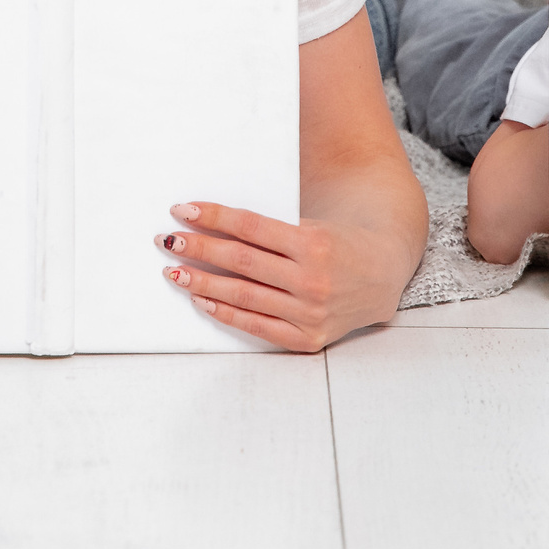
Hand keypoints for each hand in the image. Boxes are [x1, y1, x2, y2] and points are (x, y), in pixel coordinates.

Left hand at [157, 200, 383, 352]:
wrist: (381, 274)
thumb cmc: (338, 242)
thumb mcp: (312, 225)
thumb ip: (271, 231)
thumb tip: (212, 226)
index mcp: (314, 243)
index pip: (251, 227)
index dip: (214, 218)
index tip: (182, 210)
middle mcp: (312, 280)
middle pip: (241, 262)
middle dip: (198, 249)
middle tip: (167, 241)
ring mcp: (310, 313)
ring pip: (243, 296)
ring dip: (202, 283)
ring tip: (174, 272)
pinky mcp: (307, 338)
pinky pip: (257, 326)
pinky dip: (225, 313)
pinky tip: (201, 300)